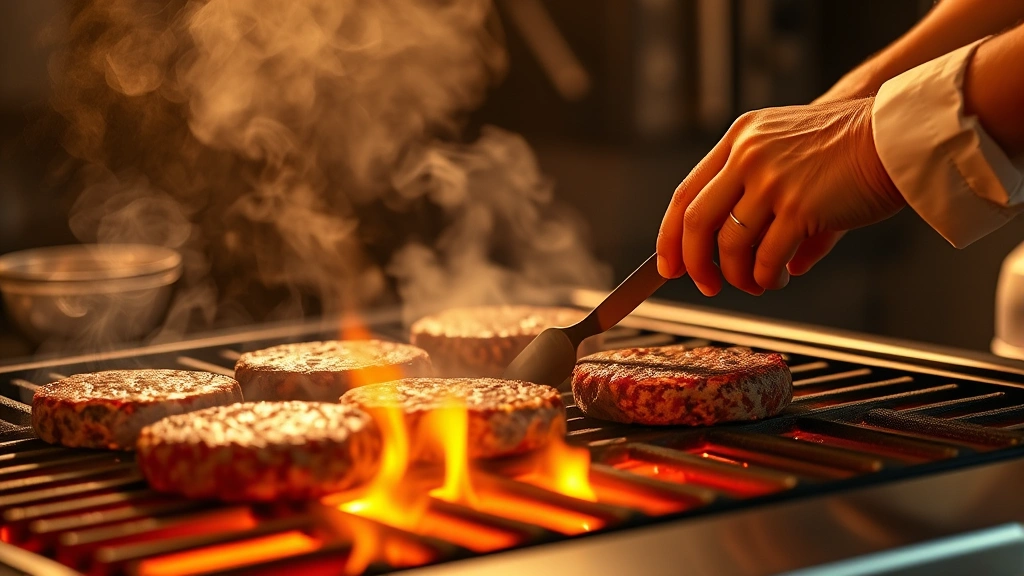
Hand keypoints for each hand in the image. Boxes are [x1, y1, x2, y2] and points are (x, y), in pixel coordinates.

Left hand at [656, 97, 904, 295]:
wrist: (898, 136)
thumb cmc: (854, 148)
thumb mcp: (796, 158)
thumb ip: (773, 205)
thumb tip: (779, 266)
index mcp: (740, 139)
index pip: (686, 193)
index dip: (670, 236)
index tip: (669, 265)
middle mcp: (748, 155)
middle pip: (695, 221)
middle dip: (694, 264)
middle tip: (706, 286)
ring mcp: (771, 179)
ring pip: (730, 245)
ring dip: (739, 276)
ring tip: (756, 284)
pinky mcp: (799, 205)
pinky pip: (767, 257)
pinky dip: (767, 278)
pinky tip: (777, 280)